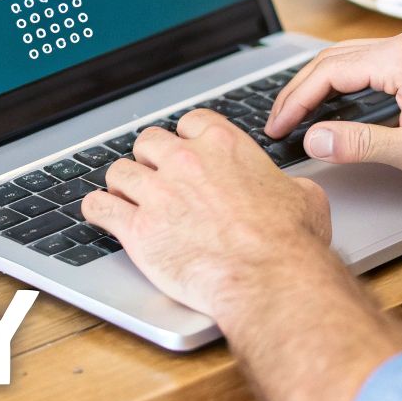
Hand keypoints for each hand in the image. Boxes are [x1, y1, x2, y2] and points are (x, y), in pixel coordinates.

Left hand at [82, 109, 337, 320]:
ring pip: (119, 172)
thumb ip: (286, 183)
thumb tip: (293, 189)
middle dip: (150, 159)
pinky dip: (97, 210)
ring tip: (125, 197)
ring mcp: (158, 193)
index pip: (189, 122)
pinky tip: (100, 213)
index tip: (185, 151)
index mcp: (224, 145)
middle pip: (148, 142)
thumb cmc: (290, 242)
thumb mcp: (304, 197)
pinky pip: (99, 207)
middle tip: (156, 178)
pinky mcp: (138, 229)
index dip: (186, 138)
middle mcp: (185, 161)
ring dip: (122, 184)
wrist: (269, 278)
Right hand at [266, 31, 401, 187]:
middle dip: (299, 91)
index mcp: (400, 60)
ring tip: (297, 114)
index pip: (327, 72)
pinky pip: (369, 64)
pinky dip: (342, 83)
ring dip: (319, 85)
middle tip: (277, 121)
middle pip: (332, 60)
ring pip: (349, 60)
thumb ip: (360, 144)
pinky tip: (335, 103)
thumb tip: (315, 138)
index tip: (278, 127)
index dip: (294, 101)